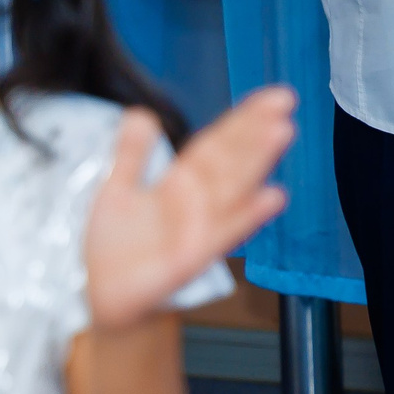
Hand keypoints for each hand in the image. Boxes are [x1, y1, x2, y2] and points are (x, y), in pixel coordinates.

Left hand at [83, 88, 293, 331]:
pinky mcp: (191, 256)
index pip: (216, 144)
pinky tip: (273, 196)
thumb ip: (132, 153)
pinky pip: (223, 231)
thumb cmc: (118, 245)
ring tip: (280, 132)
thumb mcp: (118, 190)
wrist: (109, 295)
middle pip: (230, 159)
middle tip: (284, 102)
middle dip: (255, 130)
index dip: (242, 119)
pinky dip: (248, 214)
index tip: (272, 97)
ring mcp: (198, 228)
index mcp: (178, 184)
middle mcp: (195, 203)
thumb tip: (141, 112)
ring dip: (257, 161)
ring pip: (232, 188)